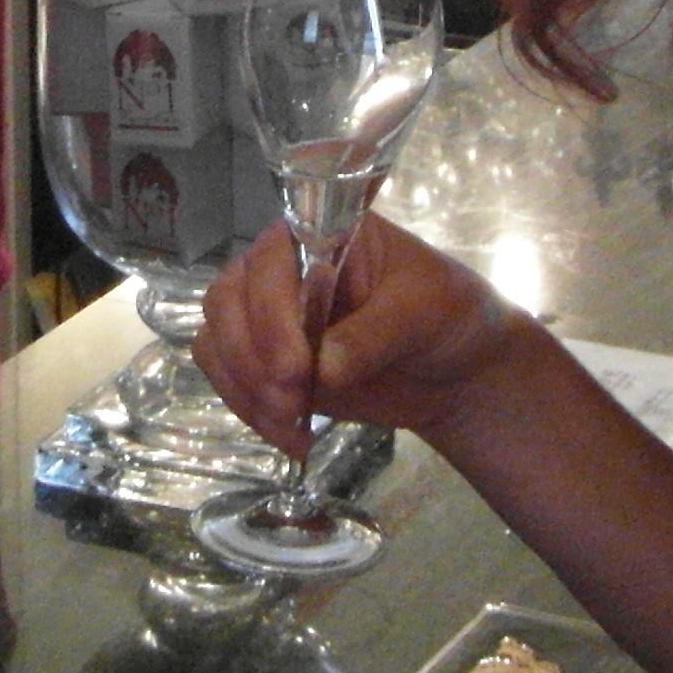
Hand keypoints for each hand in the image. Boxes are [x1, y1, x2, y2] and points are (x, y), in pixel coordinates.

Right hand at [196, 214, 537, 461]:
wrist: (456, 370)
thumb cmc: (447, 314)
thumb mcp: (425, 311)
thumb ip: (375, 334)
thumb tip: (324, 368)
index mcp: (320, 234)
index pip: (269, 258)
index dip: (270, 311)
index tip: (296, 368)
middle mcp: (283, 268)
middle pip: (226, 299)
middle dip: (250, 359)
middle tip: (291, 403)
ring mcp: (269, 317)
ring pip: (217, 342)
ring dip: (245, 390)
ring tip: (292, 427)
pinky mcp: (268, 363)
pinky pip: (230, 380)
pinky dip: (249, 411)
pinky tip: (291, 438)